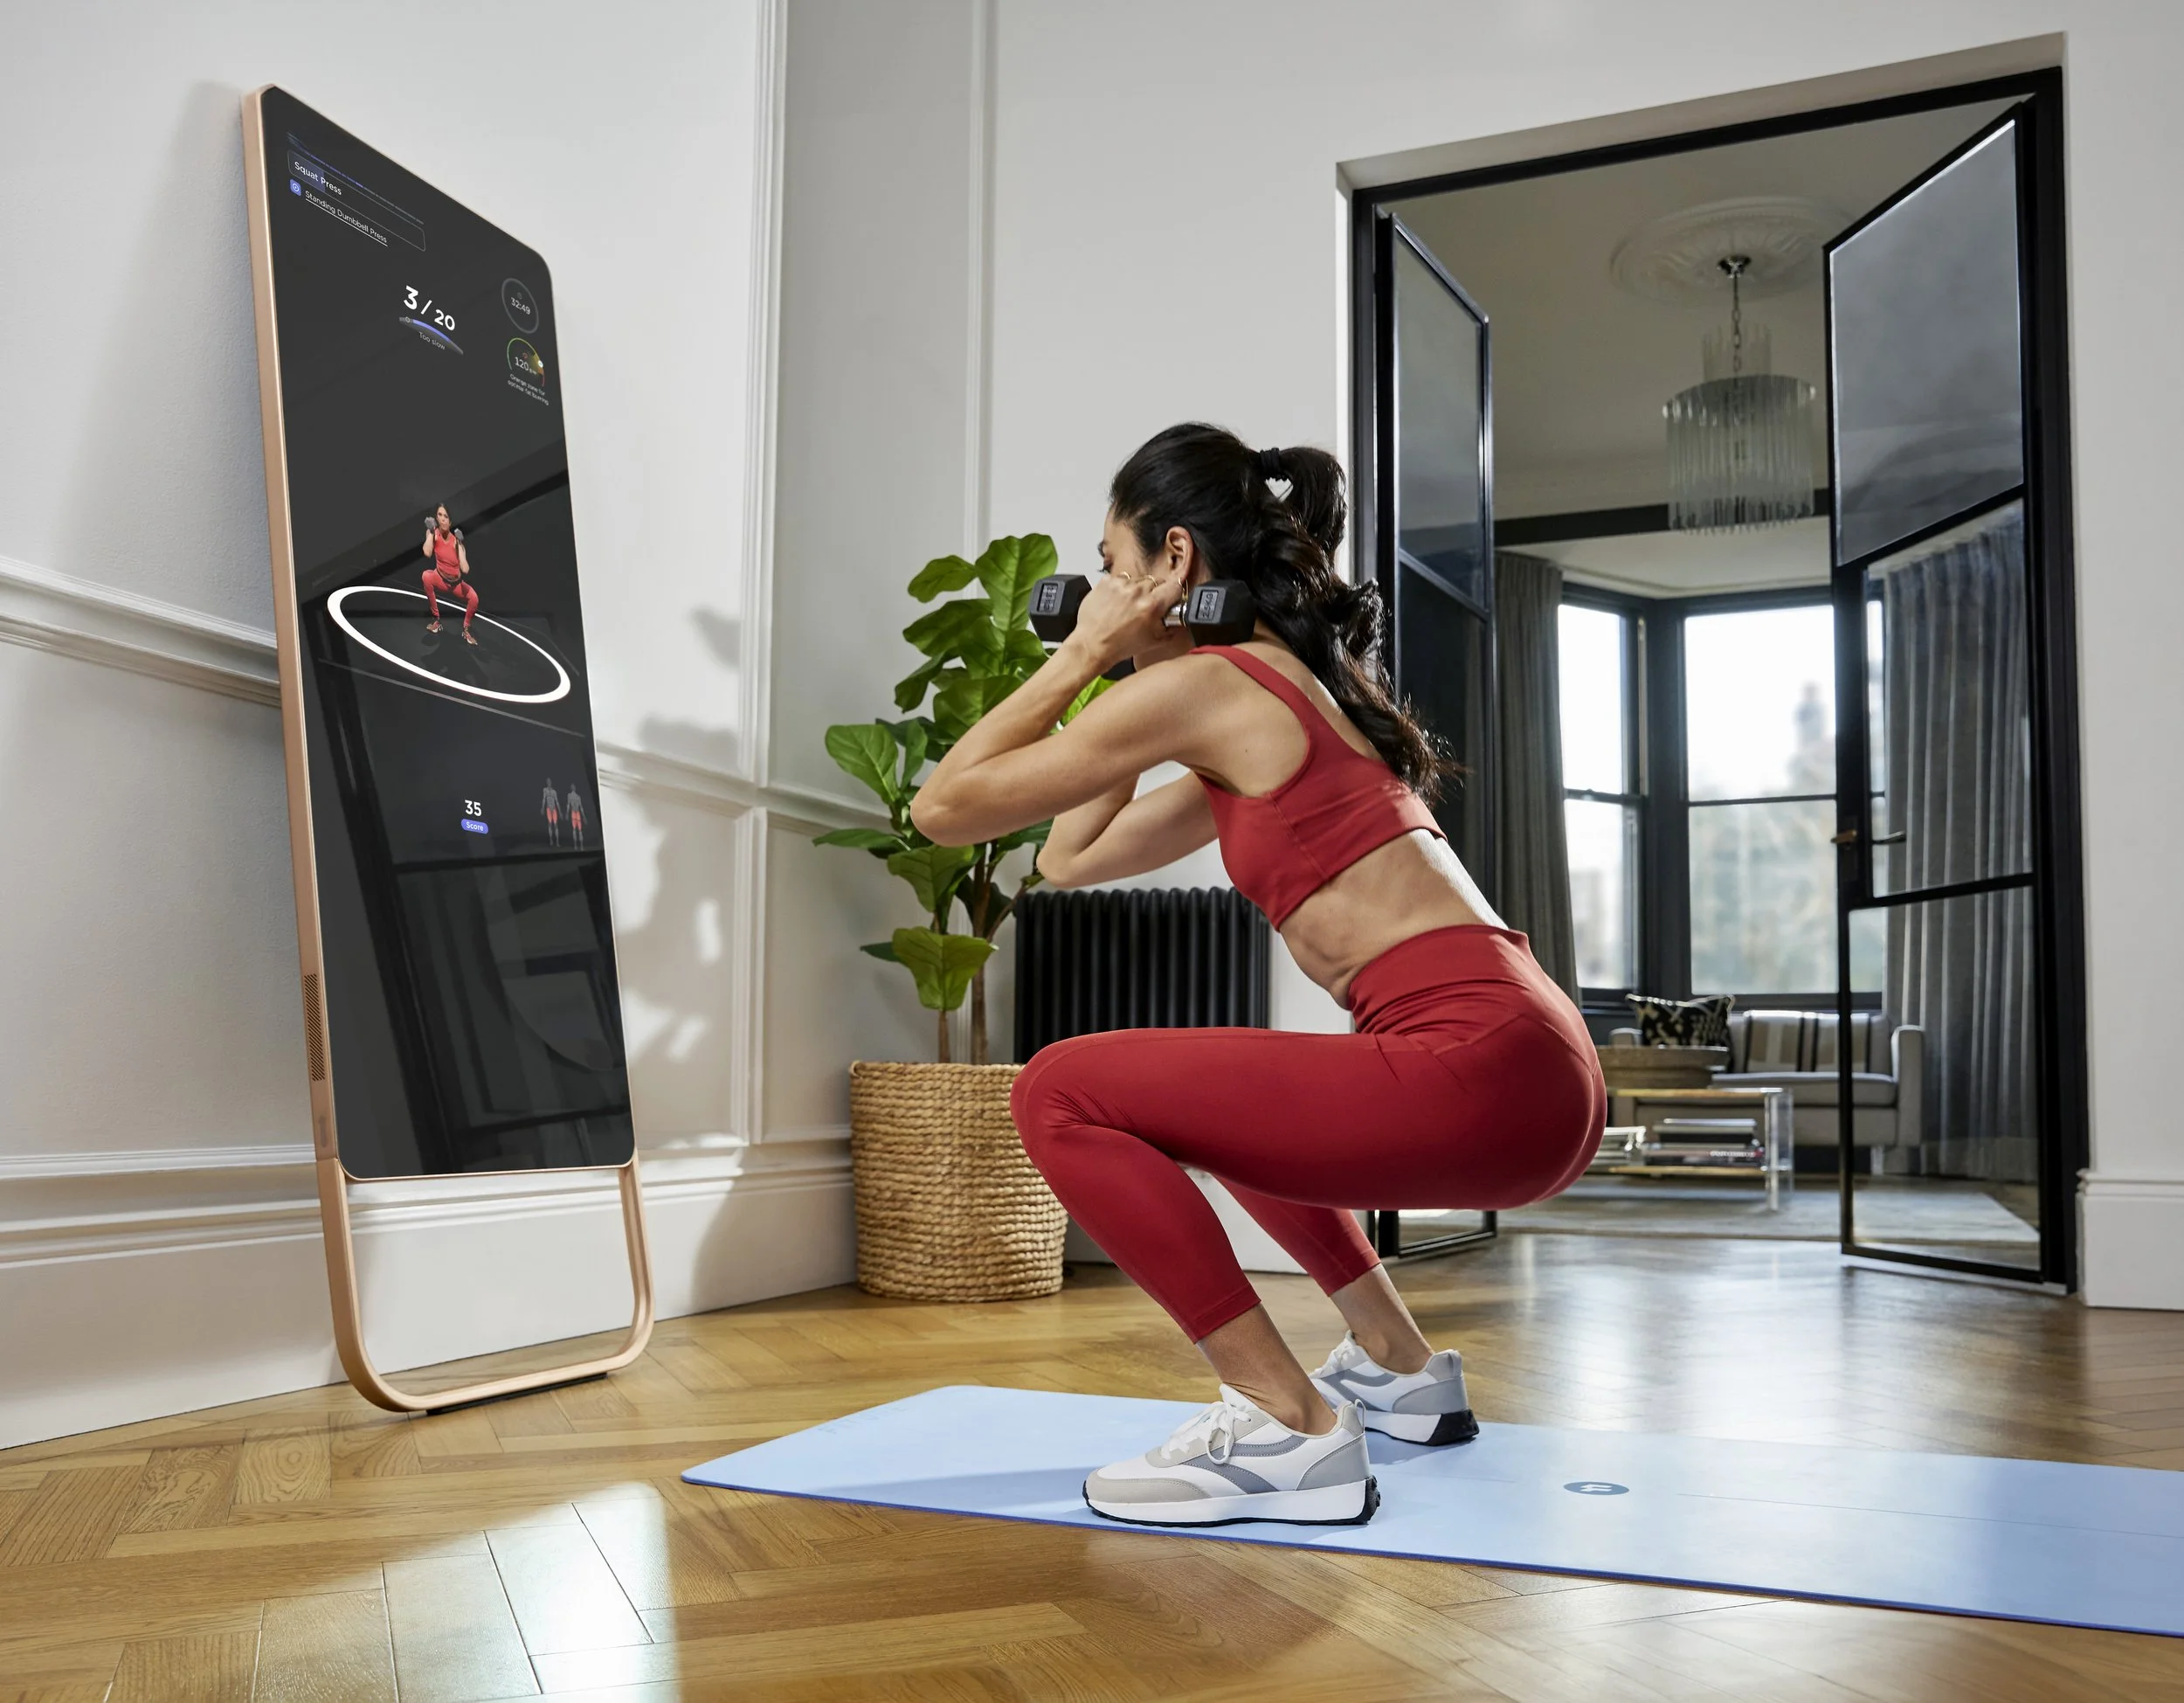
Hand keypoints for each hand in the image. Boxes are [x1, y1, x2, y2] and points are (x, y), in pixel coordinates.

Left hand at [1065, 560, 1190, 671]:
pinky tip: (1116, 602)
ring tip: (1127, 607)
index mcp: (1151, 605)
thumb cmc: (1119, 645)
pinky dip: (1120, 588)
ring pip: (1138, 580)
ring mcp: (1120, 584)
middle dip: (1153, 594)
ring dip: (1136, 591)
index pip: (1175, 586)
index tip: (1169, 598)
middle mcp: (1136, 591)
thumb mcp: (1154, 641)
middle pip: (1156, 582)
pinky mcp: (1106, 581)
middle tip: (1145, 608)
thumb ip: (1172, 627)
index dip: (1174, 593)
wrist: (1092, 645)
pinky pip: (1121, 579)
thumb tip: (1180, 617)